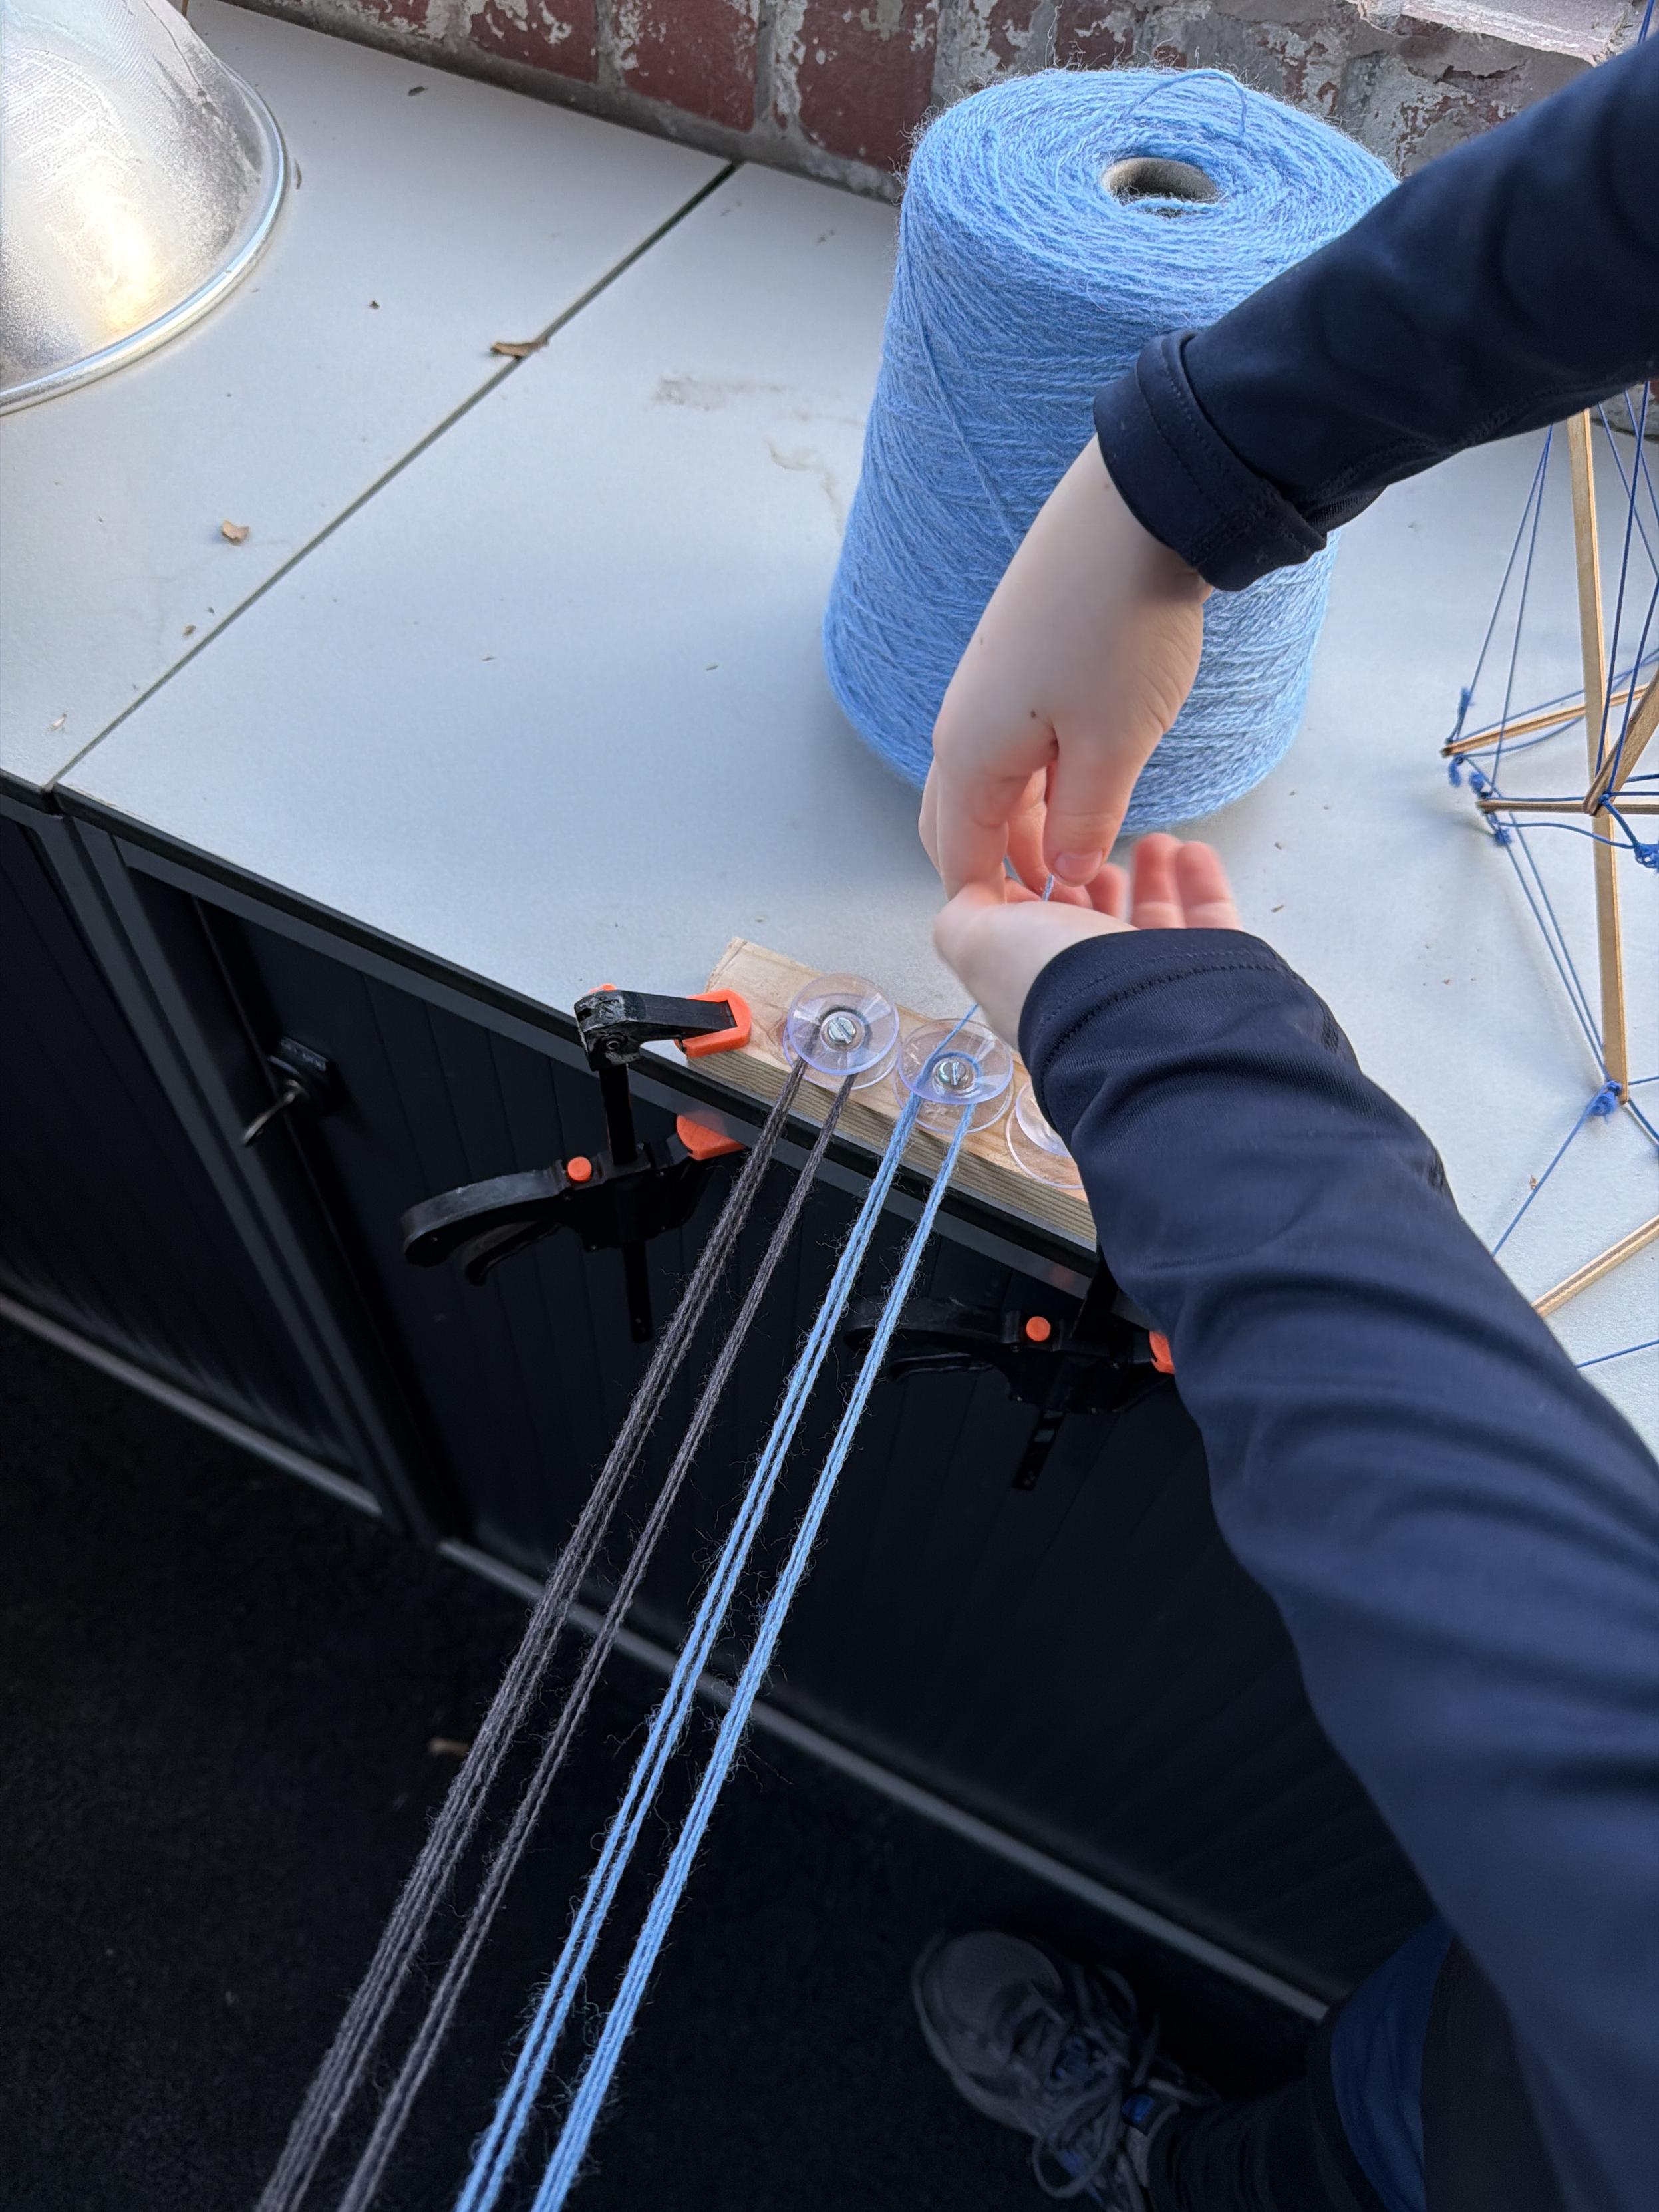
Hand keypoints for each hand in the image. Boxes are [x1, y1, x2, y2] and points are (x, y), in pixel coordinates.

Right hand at [920, 442, 1209, 896]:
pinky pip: (1010, 745)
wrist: (1137, 510)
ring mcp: (986, 689)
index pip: (960, 861)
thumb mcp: (1113, 745)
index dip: (996, 907)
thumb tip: (1061, 874)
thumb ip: (1082, 821)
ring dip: (1024, 826)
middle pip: (961, 825)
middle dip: (1000, 871)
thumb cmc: (1121, 628)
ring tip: (1083, 852)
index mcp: (970, 756)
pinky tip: (1085, 785)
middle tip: (1057, 905)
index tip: (1041, 941)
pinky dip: (1036, 782)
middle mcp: (962, 725)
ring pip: (989, 784)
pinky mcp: (1016, 663)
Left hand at [934, 835, 1239, 1046]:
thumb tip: (970, 894)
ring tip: (1153, 842)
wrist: (1143, 1020)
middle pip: (1091, 929)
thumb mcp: (976, 941)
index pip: (1028, 938)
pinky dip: (1199, 883)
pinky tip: (1190, 851)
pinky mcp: (1209, 975)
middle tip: (1095, 850)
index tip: (1037, 853)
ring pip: (1150, 923)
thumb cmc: (1054, 982)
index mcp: (1033, 987)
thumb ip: (962, 916)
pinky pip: (1207, 920)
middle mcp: (1091, 991)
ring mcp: (1153, 986)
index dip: (1030, 893)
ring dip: (1149, 877)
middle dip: (1091, 883)